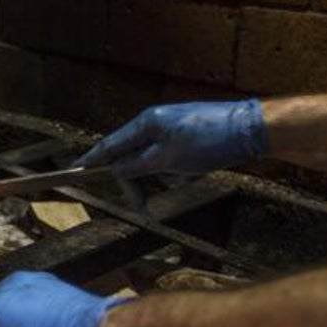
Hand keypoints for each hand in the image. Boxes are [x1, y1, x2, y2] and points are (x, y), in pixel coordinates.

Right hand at [75, 100, 265, 179]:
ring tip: (162, 194)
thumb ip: (137, 165)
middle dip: (131, 179)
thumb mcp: (167, 159)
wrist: (251, 129)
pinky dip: (166, 170)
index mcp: (146, 122)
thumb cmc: (209, 141)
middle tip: (141, 205)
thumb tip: (114, 170)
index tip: (75, 171)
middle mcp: (155, 121)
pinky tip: (180, 179)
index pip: (110, 144)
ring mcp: (172, 126)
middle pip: (128, 152)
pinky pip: (165, 155)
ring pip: (148, 156)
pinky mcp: (187, 134)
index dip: (92, 160)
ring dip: (150, 177)